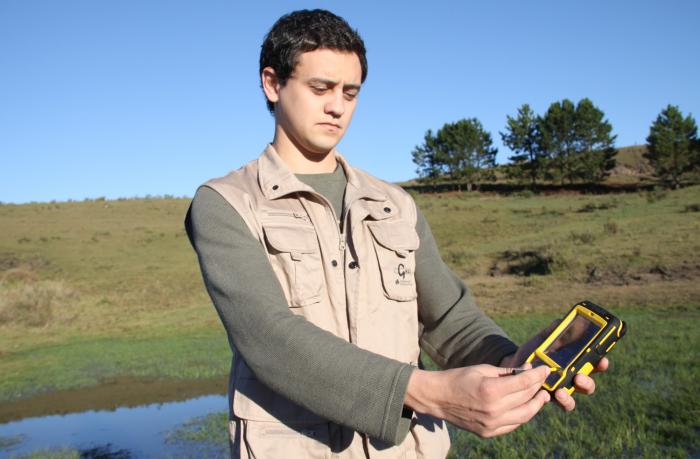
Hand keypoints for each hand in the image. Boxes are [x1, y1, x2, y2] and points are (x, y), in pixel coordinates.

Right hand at [405, 364, 550, 437]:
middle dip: (538, 387)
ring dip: (536, 404)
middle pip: (526, 398)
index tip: (546, 369)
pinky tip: (525, 406)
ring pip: (524, 415)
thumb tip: (528, 369)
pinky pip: (513, 424)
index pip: (524, 382)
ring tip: (541, 396)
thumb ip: (507, 371)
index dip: (538, 375)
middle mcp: (493, 409)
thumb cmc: (459, 378)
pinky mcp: (488, 432)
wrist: (437, 398)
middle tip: (543, 380)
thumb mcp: (482, 369)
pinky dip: (522, 415)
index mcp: (491, 390)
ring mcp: (491, 424)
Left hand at [500, 321, 609, 411]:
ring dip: (570, 398)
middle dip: (587, 382)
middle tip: (579, 376)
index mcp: (574, 363)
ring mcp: (560, 391)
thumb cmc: (533, 351)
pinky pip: (555, 405)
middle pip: (587, 385)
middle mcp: (570, 380)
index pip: (593, 365)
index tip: (602, 361)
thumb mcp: (543, 339)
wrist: (513, 364)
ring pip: (572, 400)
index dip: (601, 364)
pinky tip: (546, 395)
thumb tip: (563, 320)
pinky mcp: (547, 399)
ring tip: (561, 392)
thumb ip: (554, 332)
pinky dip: (553, 401)